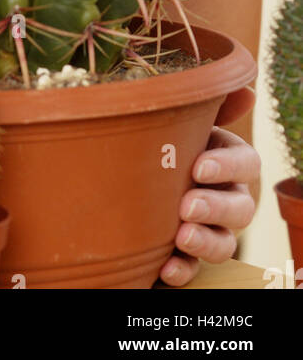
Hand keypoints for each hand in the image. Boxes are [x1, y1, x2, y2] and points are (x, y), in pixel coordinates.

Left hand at [159, 88, 258, 286]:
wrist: (113, 185)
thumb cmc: (154, 143)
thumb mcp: (174, 122)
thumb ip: (206, 106)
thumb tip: (245, 90)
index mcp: (223, 159)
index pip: (246, 163)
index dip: (228, 166)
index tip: (199, 166)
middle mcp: (223, 196)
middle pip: (242, 208)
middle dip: (217, 207)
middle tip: (187, 205)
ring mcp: (207, 229)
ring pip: (225, 243)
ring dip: (206, 241)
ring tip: (181, 237)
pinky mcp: (186, 256)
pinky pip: (194, 270)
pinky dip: (182, 270)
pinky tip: (165, 267)